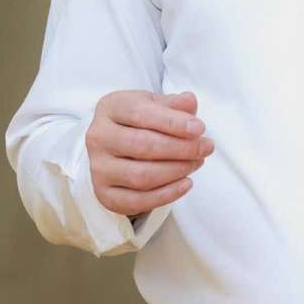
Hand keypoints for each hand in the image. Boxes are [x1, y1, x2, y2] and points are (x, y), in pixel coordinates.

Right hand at [88, 89, 214, 216]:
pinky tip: (186, 183)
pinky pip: (138, 201)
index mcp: (110, 108)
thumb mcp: (153, 105)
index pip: (140, 113)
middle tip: (206, 147)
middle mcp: (98, 137)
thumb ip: (172, 104)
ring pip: (141, 176)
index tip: (199, 128)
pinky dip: (167, 195)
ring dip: (176, 171)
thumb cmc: (137, 122)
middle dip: (181, 148)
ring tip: (197, 162)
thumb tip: (190, 101)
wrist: (114, 147)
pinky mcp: (105, 194)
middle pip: (142, 145)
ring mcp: (99, 168)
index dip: (172, 122)